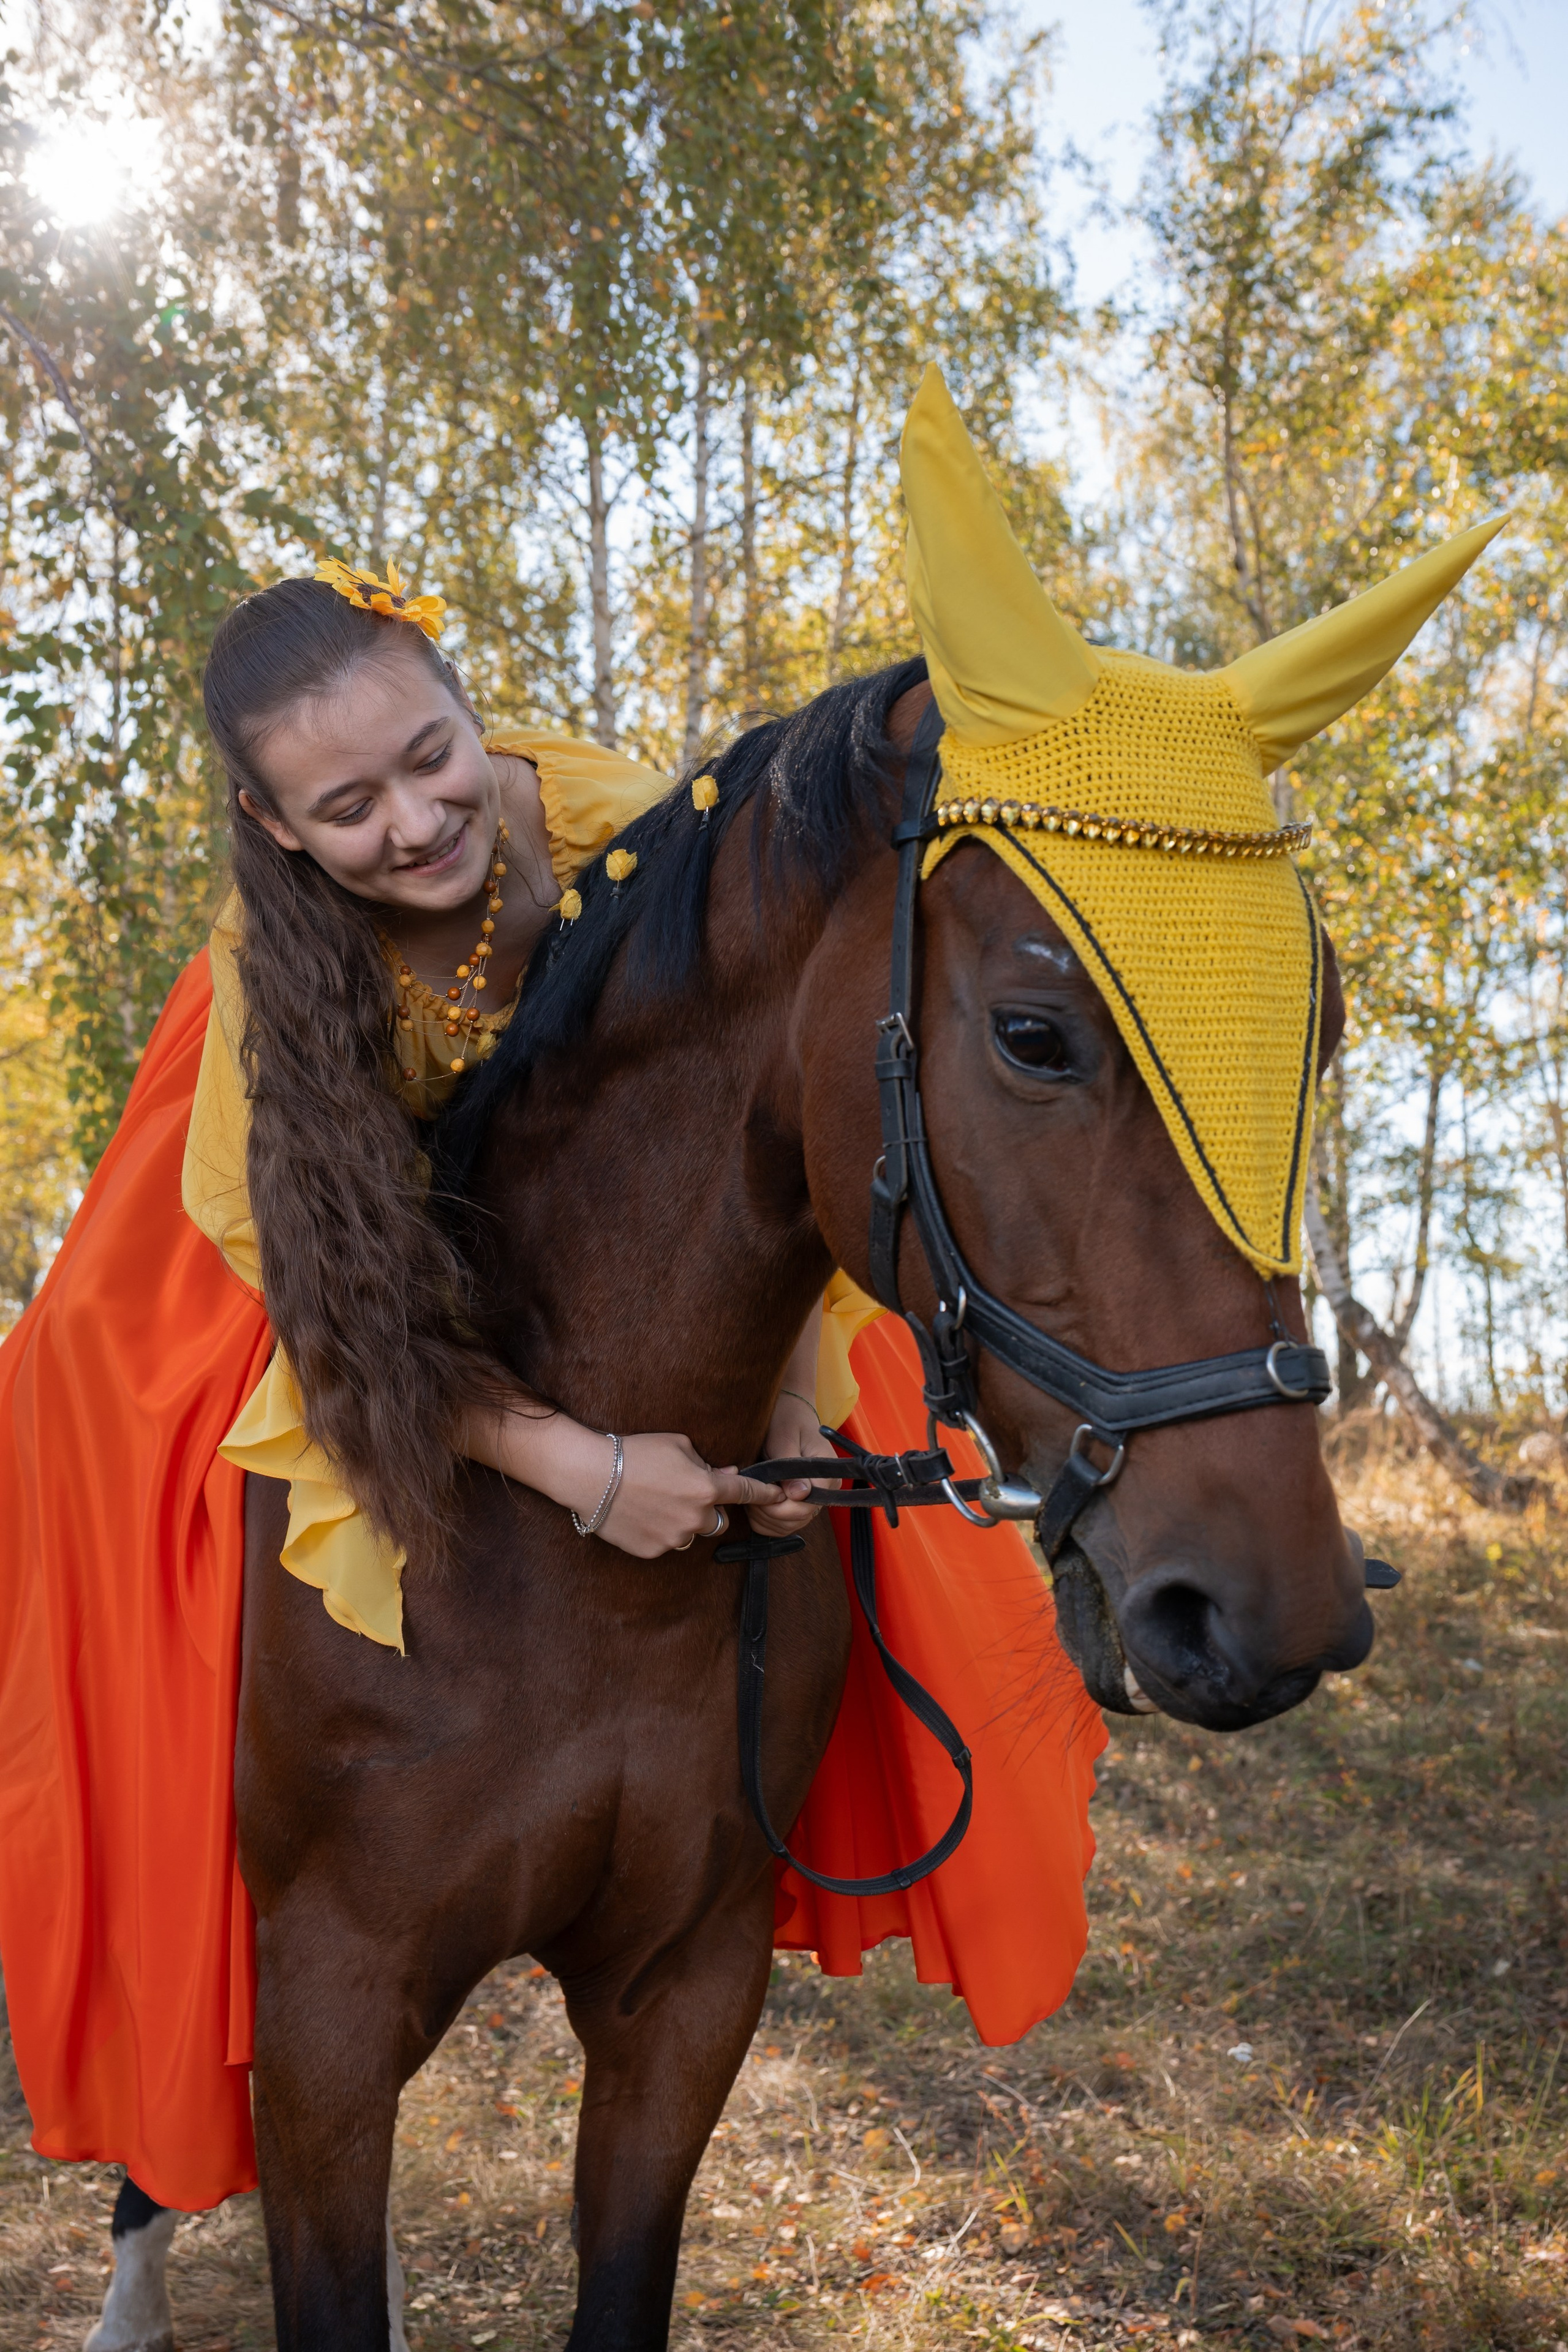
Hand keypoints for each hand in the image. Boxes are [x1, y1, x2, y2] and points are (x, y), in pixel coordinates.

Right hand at [598, 1432, 784, 1559]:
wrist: (591, 1475)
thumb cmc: (635, 1452)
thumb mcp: (677, 1445)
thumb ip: (707, 1463)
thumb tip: (727, 1475)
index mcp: (706, 1489)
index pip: (746, 1493)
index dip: (765, 1494)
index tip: (779, 1495)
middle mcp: (696, 1518)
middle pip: (717, 1519)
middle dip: (709, 1509)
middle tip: (684, 1492)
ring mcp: (674, 1538)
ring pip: (691, 1533)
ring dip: (684, 1521)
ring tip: (655, 1501)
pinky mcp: (653, 1551)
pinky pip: (667, 1542)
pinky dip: (661, 1531)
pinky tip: (640, 1513)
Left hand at [747, 1389, 832, 1537]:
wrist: (789, 1410)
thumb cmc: (787, 1418)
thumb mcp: (784, 1438)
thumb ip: (790, 1467)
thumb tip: (799, 1494)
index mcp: (826, 1476)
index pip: (805, 1507)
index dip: (778, 1506)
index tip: (759, 1491)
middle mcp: (825, 1492)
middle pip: (796, 1520)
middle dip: (768, 1511)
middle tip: (751, 1491)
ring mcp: (813, 1499)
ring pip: (787, 1526)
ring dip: (764, 1516)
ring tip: (752, 1494)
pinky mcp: (800, 1502)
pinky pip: (782, 1525)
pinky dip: (764, 1519)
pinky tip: (755, 1501)